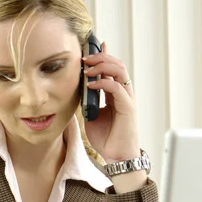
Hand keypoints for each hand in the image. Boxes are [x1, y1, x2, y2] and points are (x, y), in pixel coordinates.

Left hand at [82, 42, 139, 162]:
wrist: (116, 155)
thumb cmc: (106, 138)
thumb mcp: (90, 116)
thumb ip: (86, 102)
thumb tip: (74, 91)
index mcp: (115, 94)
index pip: (111, 69)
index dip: (104, 56)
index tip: (91, 46)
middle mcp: (123, 93)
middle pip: (117, 65)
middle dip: (101, 57)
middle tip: (85, 57)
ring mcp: (127, 99)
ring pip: (120, 71)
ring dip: (103, 66)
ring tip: (88, 67)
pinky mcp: (128, 107)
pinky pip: (116, 88)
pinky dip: (103, 83)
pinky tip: (90, 84)